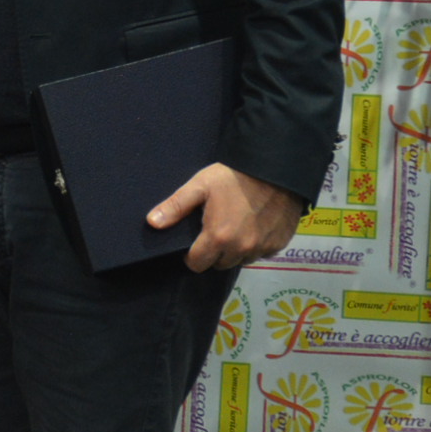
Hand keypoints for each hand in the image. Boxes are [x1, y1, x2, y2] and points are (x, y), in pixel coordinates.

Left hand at [146, 164, 303, 271]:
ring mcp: (261, 248)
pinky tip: (255, 226)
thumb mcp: (200, 185)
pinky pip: (261, 253)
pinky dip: (256, 245)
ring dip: (235, 251)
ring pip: (241, 260)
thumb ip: (176, 207)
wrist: (275, 167)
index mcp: (218, 238)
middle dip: (214, 253)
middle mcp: (240, 249)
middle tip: (216, 231)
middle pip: (219, 265)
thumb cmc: (234, 175)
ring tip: (235, 228)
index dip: (192, 255)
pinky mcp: (278, 244)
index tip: (194, 242)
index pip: (197, 264)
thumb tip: (152, 223)